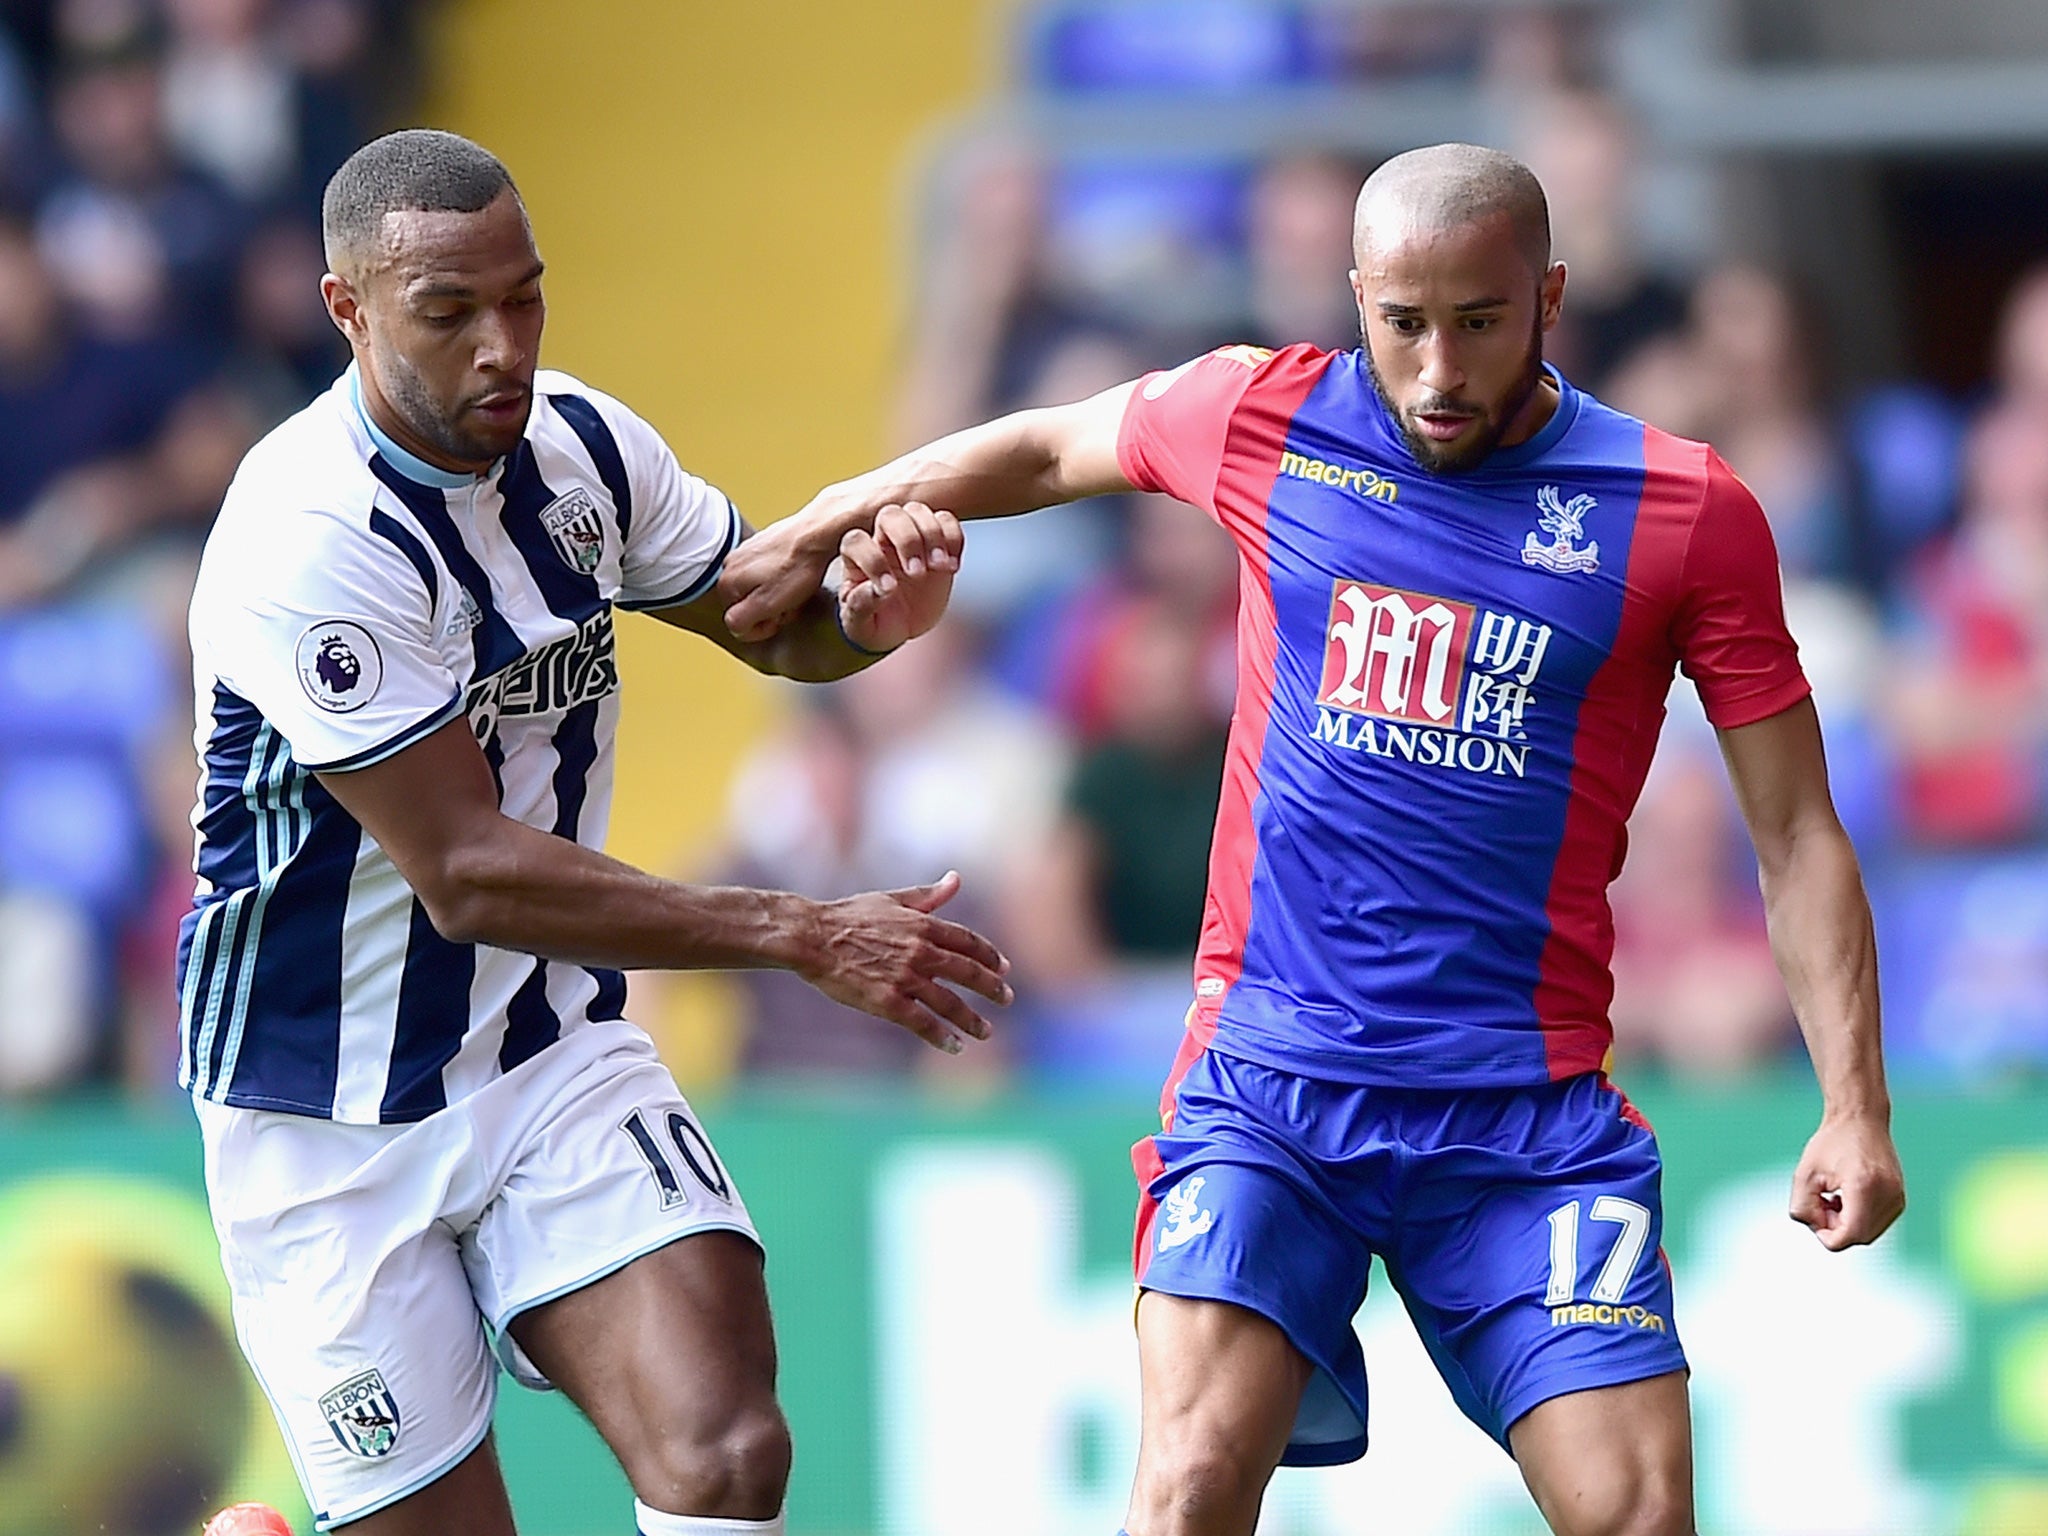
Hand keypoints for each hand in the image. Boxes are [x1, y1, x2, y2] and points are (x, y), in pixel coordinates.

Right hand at [719, 503, 838, 643]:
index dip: (762, 626)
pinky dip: (785, 579)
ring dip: (779, 595)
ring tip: (796, 589)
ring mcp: (748, 551)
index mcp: (727, 582)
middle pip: (749, 605)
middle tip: (790, 603)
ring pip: (761, 589)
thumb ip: (741, 621)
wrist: (818, 532)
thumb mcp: (766, 604)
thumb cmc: (797, 566)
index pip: (737, 622)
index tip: (779, 618)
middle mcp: (731, 564)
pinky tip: (798, 575)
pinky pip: (772, 573)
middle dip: (771, 610)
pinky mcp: (765, 543)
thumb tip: (735, 627)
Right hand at [797, 870, 1011, 1051]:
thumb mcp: (893, 899)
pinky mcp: (888, 1001)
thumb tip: (956, 880)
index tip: (1004, 968)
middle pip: (968, 973)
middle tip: (1007, 999)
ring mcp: (906, 978)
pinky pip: (923, 1023)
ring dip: (972, 1020)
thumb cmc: (849, 915)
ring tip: (986, 1031)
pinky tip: (955, 1046)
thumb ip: (928, 895)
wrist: (813, 937)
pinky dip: (942, 1036)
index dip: (990, 956)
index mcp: (924, 924)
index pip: (969, 942)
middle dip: (992, 988)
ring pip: (950, 1003)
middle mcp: (921, 951)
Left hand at [837, 501, 962, 652]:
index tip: (890, 590)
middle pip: (890, 515)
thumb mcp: (860, 625)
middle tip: (918, 573)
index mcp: (855, 557)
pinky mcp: (936, 542)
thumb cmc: (873, 623)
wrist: (898, 626)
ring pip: (918, 511)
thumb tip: (877, 590)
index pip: (856, 541)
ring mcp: (909, 537)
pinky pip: (946, 520)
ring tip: (940, 567)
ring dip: (932, 536)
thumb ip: (860, 607)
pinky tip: (952, 566)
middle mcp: (880, 540)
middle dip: (908, 540)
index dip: (872, 561)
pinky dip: (954, 538)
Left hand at [1788, 1113, 1905, 1249]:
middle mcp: (1888, 1195)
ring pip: (1868, 1233)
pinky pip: (1877, 1223)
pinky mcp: (1900, 1199)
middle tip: (1821, 1201)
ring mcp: (1898, 1198)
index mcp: (1864, 1187)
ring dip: (1846, 1224)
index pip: (1849, 1235)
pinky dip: (1859, 1218)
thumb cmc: (1829, 1144)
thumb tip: (1818, 1230)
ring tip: (1832, 1197)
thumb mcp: (1804, 1175)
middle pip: (1859, 1237)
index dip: (1826, 1235)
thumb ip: (1803, 1208)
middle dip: (1835, 1228)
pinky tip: (1846, 1197)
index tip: (1814, 1214)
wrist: (1860, 1120)